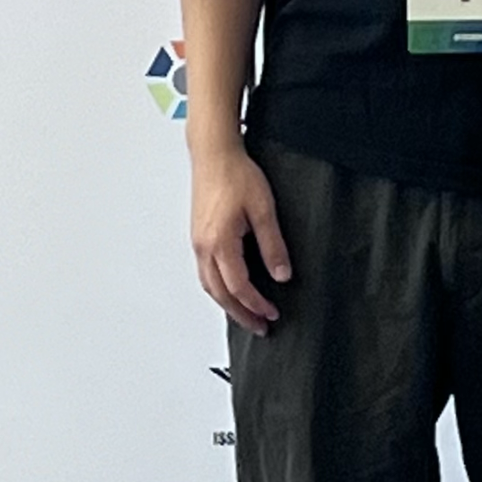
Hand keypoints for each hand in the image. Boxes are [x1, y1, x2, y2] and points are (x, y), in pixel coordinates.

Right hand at [190, 141, 292, 333]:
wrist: (214, 154)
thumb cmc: (236, 175)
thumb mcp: (264, 209)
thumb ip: (273, 245)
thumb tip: (282, 274)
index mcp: (220, 243)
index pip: (238, 286)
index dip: (256, 304)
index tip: (272, 313)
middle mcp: (204, 247)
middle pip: (220, 294)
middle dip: (240, 314)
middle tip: (259, 326)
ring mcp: (199, 243)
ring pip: (209, 286)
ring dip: (228, 304)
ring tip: (246, 314)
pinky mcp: (199, 237)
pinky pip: (206, 273)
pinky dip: (219, 289)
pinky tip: (231, 289)